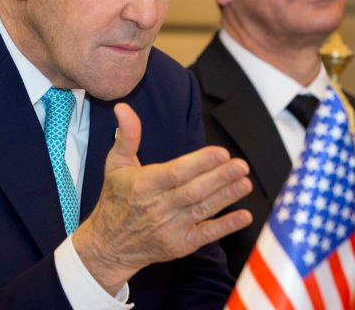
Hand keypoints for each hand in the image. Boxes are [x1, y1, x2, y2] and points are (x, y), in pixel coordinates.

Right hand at [72, 103, 252, 294]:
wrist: (109, 246)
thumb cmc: (115, 199)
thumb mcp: (115, 165)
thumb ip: (127, 136)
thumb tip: (122, 107)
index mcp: (144, 185)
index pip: (176, 173)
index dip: (200, 163)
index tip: (221, 152)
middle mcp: (157, 207)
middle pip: (193, 191)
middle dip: (220, 178)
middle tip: (241, 165)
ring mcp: (169, 228)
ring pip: (202, 210)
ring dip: (227, 196)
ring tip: (246, 183)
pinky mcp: (179, 245)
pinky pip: (205, 234)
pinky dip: (226, 226)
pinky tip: (244, 216)